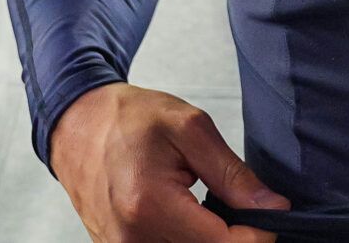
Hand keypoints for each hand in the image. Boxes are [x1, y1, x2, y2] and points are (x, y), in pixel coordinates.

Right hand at [49, 83, 286, 242]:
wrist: (76, 124)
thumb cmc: (127, 118)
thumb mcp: (189, 128)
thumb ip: (233, 174)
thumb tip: (272, 207)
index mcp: (151, 206)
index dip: (258, 232)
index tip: (270, 210)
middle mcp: (133, 239)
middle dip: (234, 234)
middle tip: (234, 200)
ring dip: (207, 236)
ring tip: (200, 200)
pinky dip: (185, 236)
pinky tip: (183, 212)